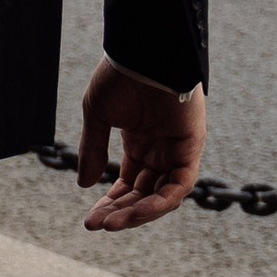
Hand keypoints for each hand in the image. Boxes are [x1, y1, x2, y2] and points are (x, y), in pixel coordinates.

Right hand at [76, 59, 206, 230]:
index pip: (129, 183)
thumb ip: (93, 150)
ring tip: (110, 224)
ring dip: (137, 213)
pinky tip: (134, 211)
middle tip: (95, 225)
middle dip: (119, 212)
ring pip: (162, 196)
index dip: (111, 202)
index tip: (90, 219)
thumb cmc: (120, 75)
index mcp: (140, 142)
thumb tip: (85, 184)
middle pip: (144, 194)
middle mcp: (161, 150)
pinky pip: (180, 186)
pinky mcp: (191, 148)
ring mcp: (177, 150)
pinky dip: (159, 203)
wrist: (143, 51)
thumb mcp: (98, 116)